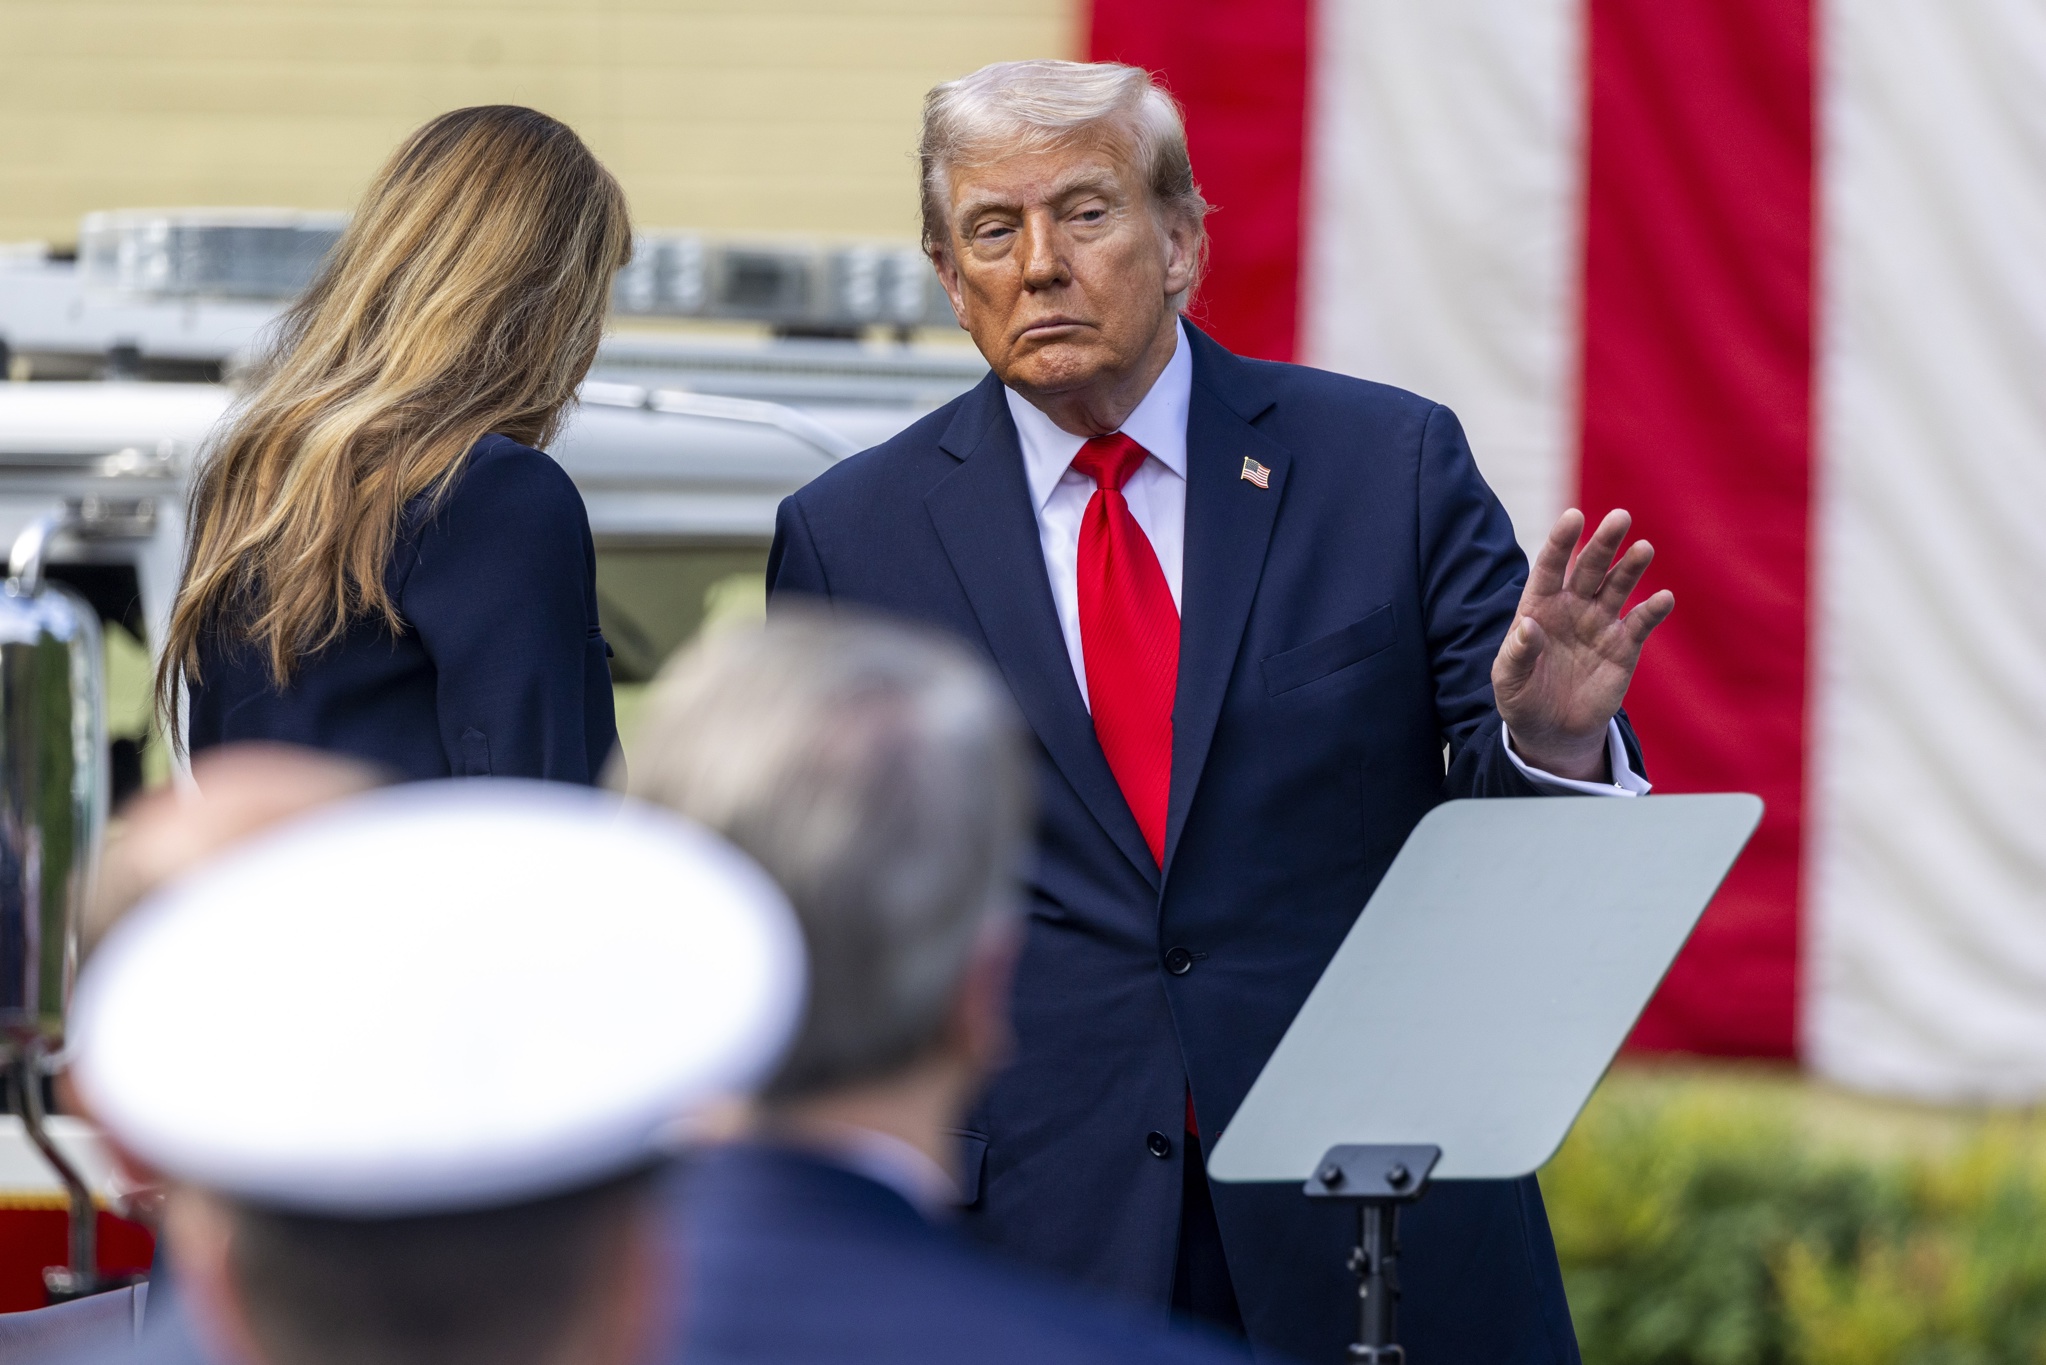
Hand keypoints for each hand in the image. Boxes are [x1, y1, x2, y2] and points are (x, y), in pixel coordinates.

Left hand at [1493, 509, 1672, 781]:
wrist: (1552, 731)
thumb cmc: (1522, 699)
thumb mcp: (1509, 682)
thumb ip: (1517, 654)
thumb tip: (1528, 627)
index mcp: (1539, 607)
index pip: (1550, 567)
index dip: (1561, 542)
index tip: (1573, 516)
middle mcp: (1572, 607)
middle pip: (1590, 568)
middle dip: (1604, 543)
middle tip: (1620, 516)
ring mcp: (1600, 624)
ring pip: (1618, 587)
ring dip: (1631, 567)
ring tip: (1643, 548)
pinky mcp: (1624, 647)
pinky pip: (1640, 624)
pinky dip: (1653, 610)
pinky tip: (1663, 598)